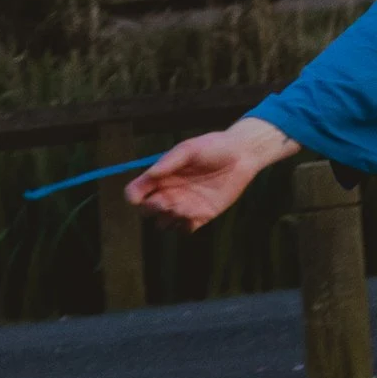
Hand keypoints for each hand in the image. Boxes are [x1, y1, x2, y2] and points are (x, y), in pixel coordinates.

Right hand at [128, 115, 293, 228]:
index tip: (140, 195)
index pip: (136, 192)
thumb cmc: (214, 147)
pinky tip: (197, 214)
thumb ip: (170, 160)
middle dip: (152, 209)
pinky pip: (184, 230)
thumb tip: (150, 175)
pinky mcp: (199, 216)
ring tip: (183, 206)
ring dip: (169, 218)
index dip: (134, 196)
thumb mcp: (190, 148)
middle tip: (167, 201)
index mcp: (161, 176)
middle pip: (146, 212)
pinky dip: (185, 225)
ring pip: (163, 224)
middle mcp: (168, 192)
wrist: (242, 155)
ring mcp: (183, 206)